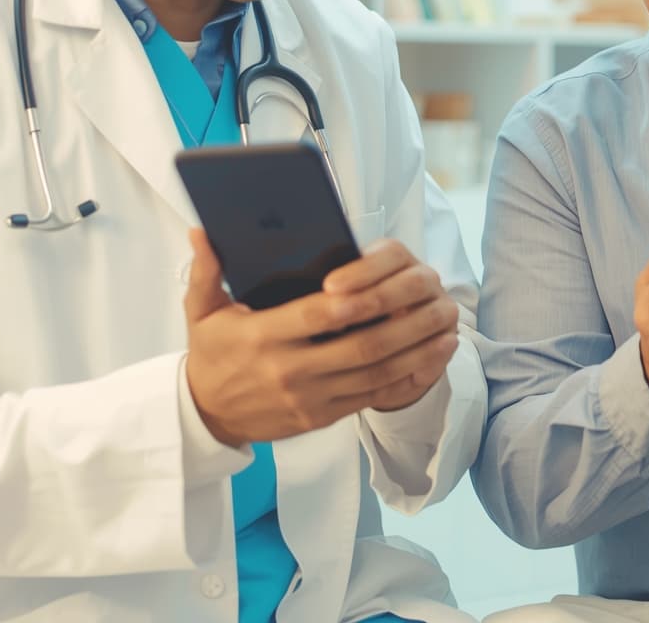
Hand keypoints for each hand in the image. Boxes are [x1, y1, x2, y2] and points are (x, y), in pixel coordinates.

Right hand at [183, 229, 459, 445]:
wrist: (205, 416)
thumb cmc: (211, 354)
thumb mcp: (201, 311)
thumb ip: (206, 270)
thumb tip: (202, 231)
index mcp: (263, 338)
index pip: (316, 317)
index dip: (353, 301)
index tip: (386, 285)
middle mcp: (290, 371)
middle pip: (359, 347)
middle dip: (405, 325)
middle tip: (438, 302)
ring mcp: (310, 399)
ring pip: (374, 375)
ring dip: (416, 353)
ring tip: (447, 330)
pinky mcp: (322, 417)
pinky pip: (371, 398)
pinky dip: (405, 380)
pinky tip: (429, 361)